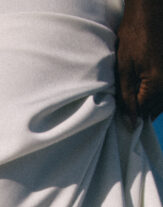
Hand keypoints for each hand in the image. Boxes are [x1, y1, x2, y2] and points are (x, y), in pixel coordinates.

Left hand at [116, 0, 162, 126]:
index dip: (129, 112)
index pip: (142, 113)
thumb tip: (131, 123)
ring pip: (160, 102)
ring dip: (148, 101)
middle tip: (126, 98)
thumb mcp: (124, 70)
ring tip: (136, 88)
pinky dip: (155, 93)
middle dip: (139, 107)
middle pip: (153, 109)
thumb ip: (127, 99)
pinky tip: (145, 87)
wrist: (149, 12)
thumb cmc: (133, 36)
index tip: (120, 108)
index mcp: (157, 86)